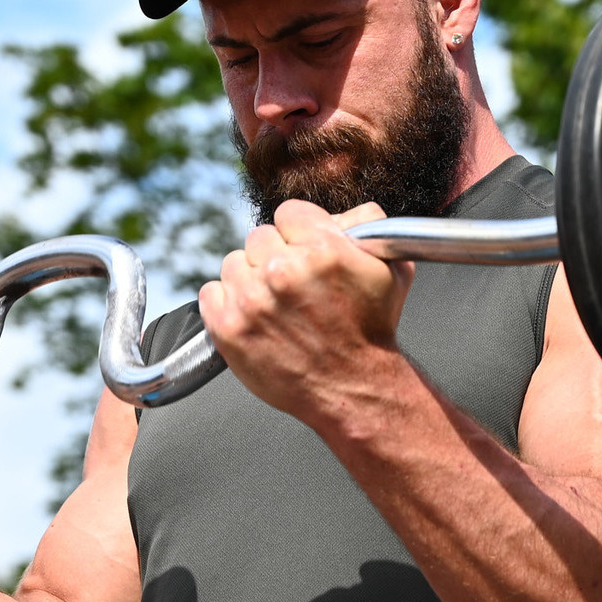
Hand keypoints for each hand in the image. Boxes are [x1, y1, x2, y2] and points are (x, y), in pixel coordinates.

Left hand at [198, 200, 407, 422]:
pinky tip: (253, 318)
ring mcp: (252, 301)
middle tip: (292, 286)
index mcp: (322, 248)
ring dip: (250, 280)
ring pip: (234, 263)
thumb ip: (366, 225)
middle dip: (275, 256)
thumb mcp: (391, 268)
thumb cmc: (371, 331)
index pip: (288, 213)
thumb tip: (339, 213)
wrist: (353, 388)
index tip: (304, 253)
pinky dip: (226, 303)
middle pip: (258, 237)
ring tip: (274, 305)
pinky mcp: (228, 328)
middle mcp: (283, 271)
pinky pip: (211, 293)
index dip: (298, 234)